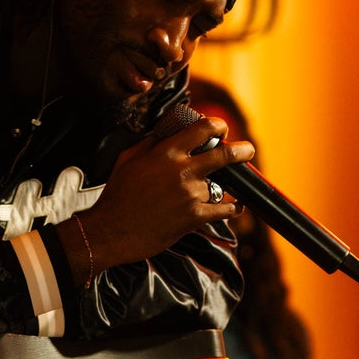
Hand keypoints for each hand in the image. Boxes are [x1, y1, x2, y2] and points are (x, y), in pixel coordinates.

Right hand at [76, 117, 254, 272]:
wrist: (110, 232)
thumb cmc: (116, 196)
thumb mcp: (128, 159)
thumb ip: (150, 143)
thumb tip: (165, 131)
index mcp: (166, 152)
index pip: (203, 129)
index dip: (219, 126)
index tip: (223, 130)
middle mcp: (182, 170)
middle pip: (224, 155)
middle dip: (241, 151)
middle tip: (248, 150)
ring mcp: (190, 195)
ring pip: (221, 186)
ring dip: (225, 187)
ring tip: (230, 188)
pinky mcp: (193, 218)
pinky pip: (223, 210)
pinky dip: (233, 208)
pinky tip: (237, 206)